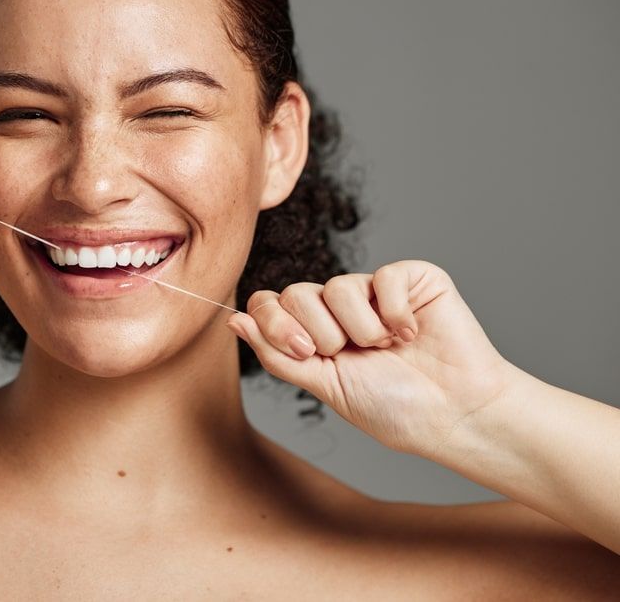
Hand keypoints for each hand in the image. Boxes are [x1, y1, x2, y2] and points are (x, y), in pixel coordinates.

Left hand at [227, 260, 516, 458]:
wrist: (454, 413)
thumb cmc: (394, 406)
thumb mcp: (325, 385)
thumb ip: (278, 354)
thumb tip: (234, 320)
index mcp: (314, 331)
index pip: (270, 304)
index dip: (277, 324)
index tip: (306, 353)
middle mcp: (339, 306)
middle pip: (296, 292)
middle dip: (323, 334)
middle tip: (353, 355)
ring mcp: (373, 289)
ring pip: (338, 285)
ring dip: (363, 330)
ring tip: (389, 349)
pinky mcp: (411, 278)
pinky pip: (382, 277)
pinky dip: (396, 313)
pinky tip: (412, 332)